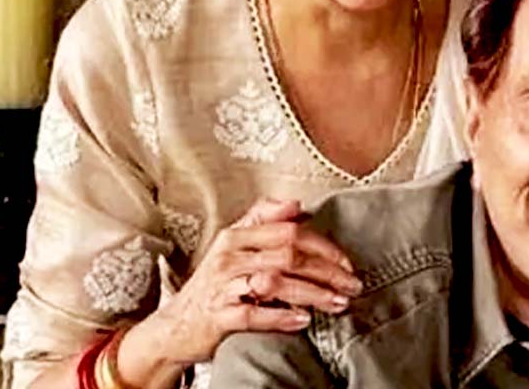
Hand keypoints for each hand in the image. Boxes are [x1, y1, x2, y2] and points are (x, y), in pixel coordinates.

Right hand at [147, 198, 362, 365]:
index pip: (289, 231)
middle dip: (327, 271)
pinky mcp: (217, 316)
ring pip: (274, 282)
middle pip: (288, 255)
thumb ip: (264, 220)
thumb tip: (297, 204)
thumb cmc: (214, 284)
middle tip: (352, 285)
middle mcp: (229, 256)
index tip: (347, 262)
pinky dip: (280, 317)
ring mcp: (222, 286)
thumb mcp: (234, 245)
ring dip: (312, 293)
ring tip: (337, 303)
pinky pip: (253, 314)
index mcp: (237, 235)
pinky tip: (302, 319)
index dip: (323, 246)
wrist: (176, 325)